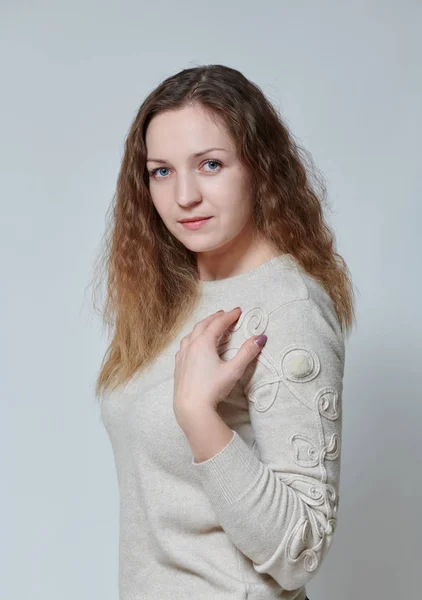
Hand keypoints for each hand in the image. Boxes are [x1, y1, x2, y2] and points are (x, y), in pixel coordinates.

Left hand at [173, 307, 266, 426]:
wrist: (191, 407)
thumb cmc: (212, 388)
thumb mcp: (233, 370)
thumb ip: (247, 353)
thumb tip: (260, 337)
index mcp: (204, 343)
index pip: (218, 324)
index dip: (229, 316)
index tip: (238, 311)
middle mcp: (191, 345)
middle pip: (203, 325)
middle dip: (215, 318)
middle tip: (225, 314)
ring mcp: (182, 355)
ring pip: (191, 334)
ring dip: (202, 326)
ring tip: (209, 325)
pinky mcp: (178, 365)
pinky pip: (184, 344)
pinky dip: (192, 338)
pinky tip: (193, 344)